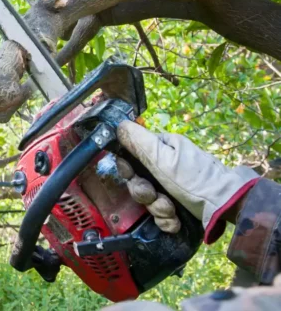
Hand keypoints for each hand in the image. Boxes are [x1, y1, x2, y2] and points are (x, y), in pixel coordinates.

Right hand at [117, 121, 258, 241]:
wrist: (226, 207)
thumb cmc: (193, 178)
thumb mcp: (163, 158)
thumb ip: (139, 142)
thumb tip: (118, 124)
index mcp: (161, 149)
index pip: (131, 157)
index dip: (128, 170)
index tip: (132, 176)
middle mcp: (165, 166)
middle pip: (138, 182)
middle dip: (145, 194)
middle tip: (155, 196)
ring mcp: (172, 188)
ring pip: (149, 200)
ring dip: (157, 208)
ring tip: (171, 210)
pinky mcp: (178, 206)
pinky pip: (160, 214)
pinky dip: (166, 220)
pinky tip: (175, 220)